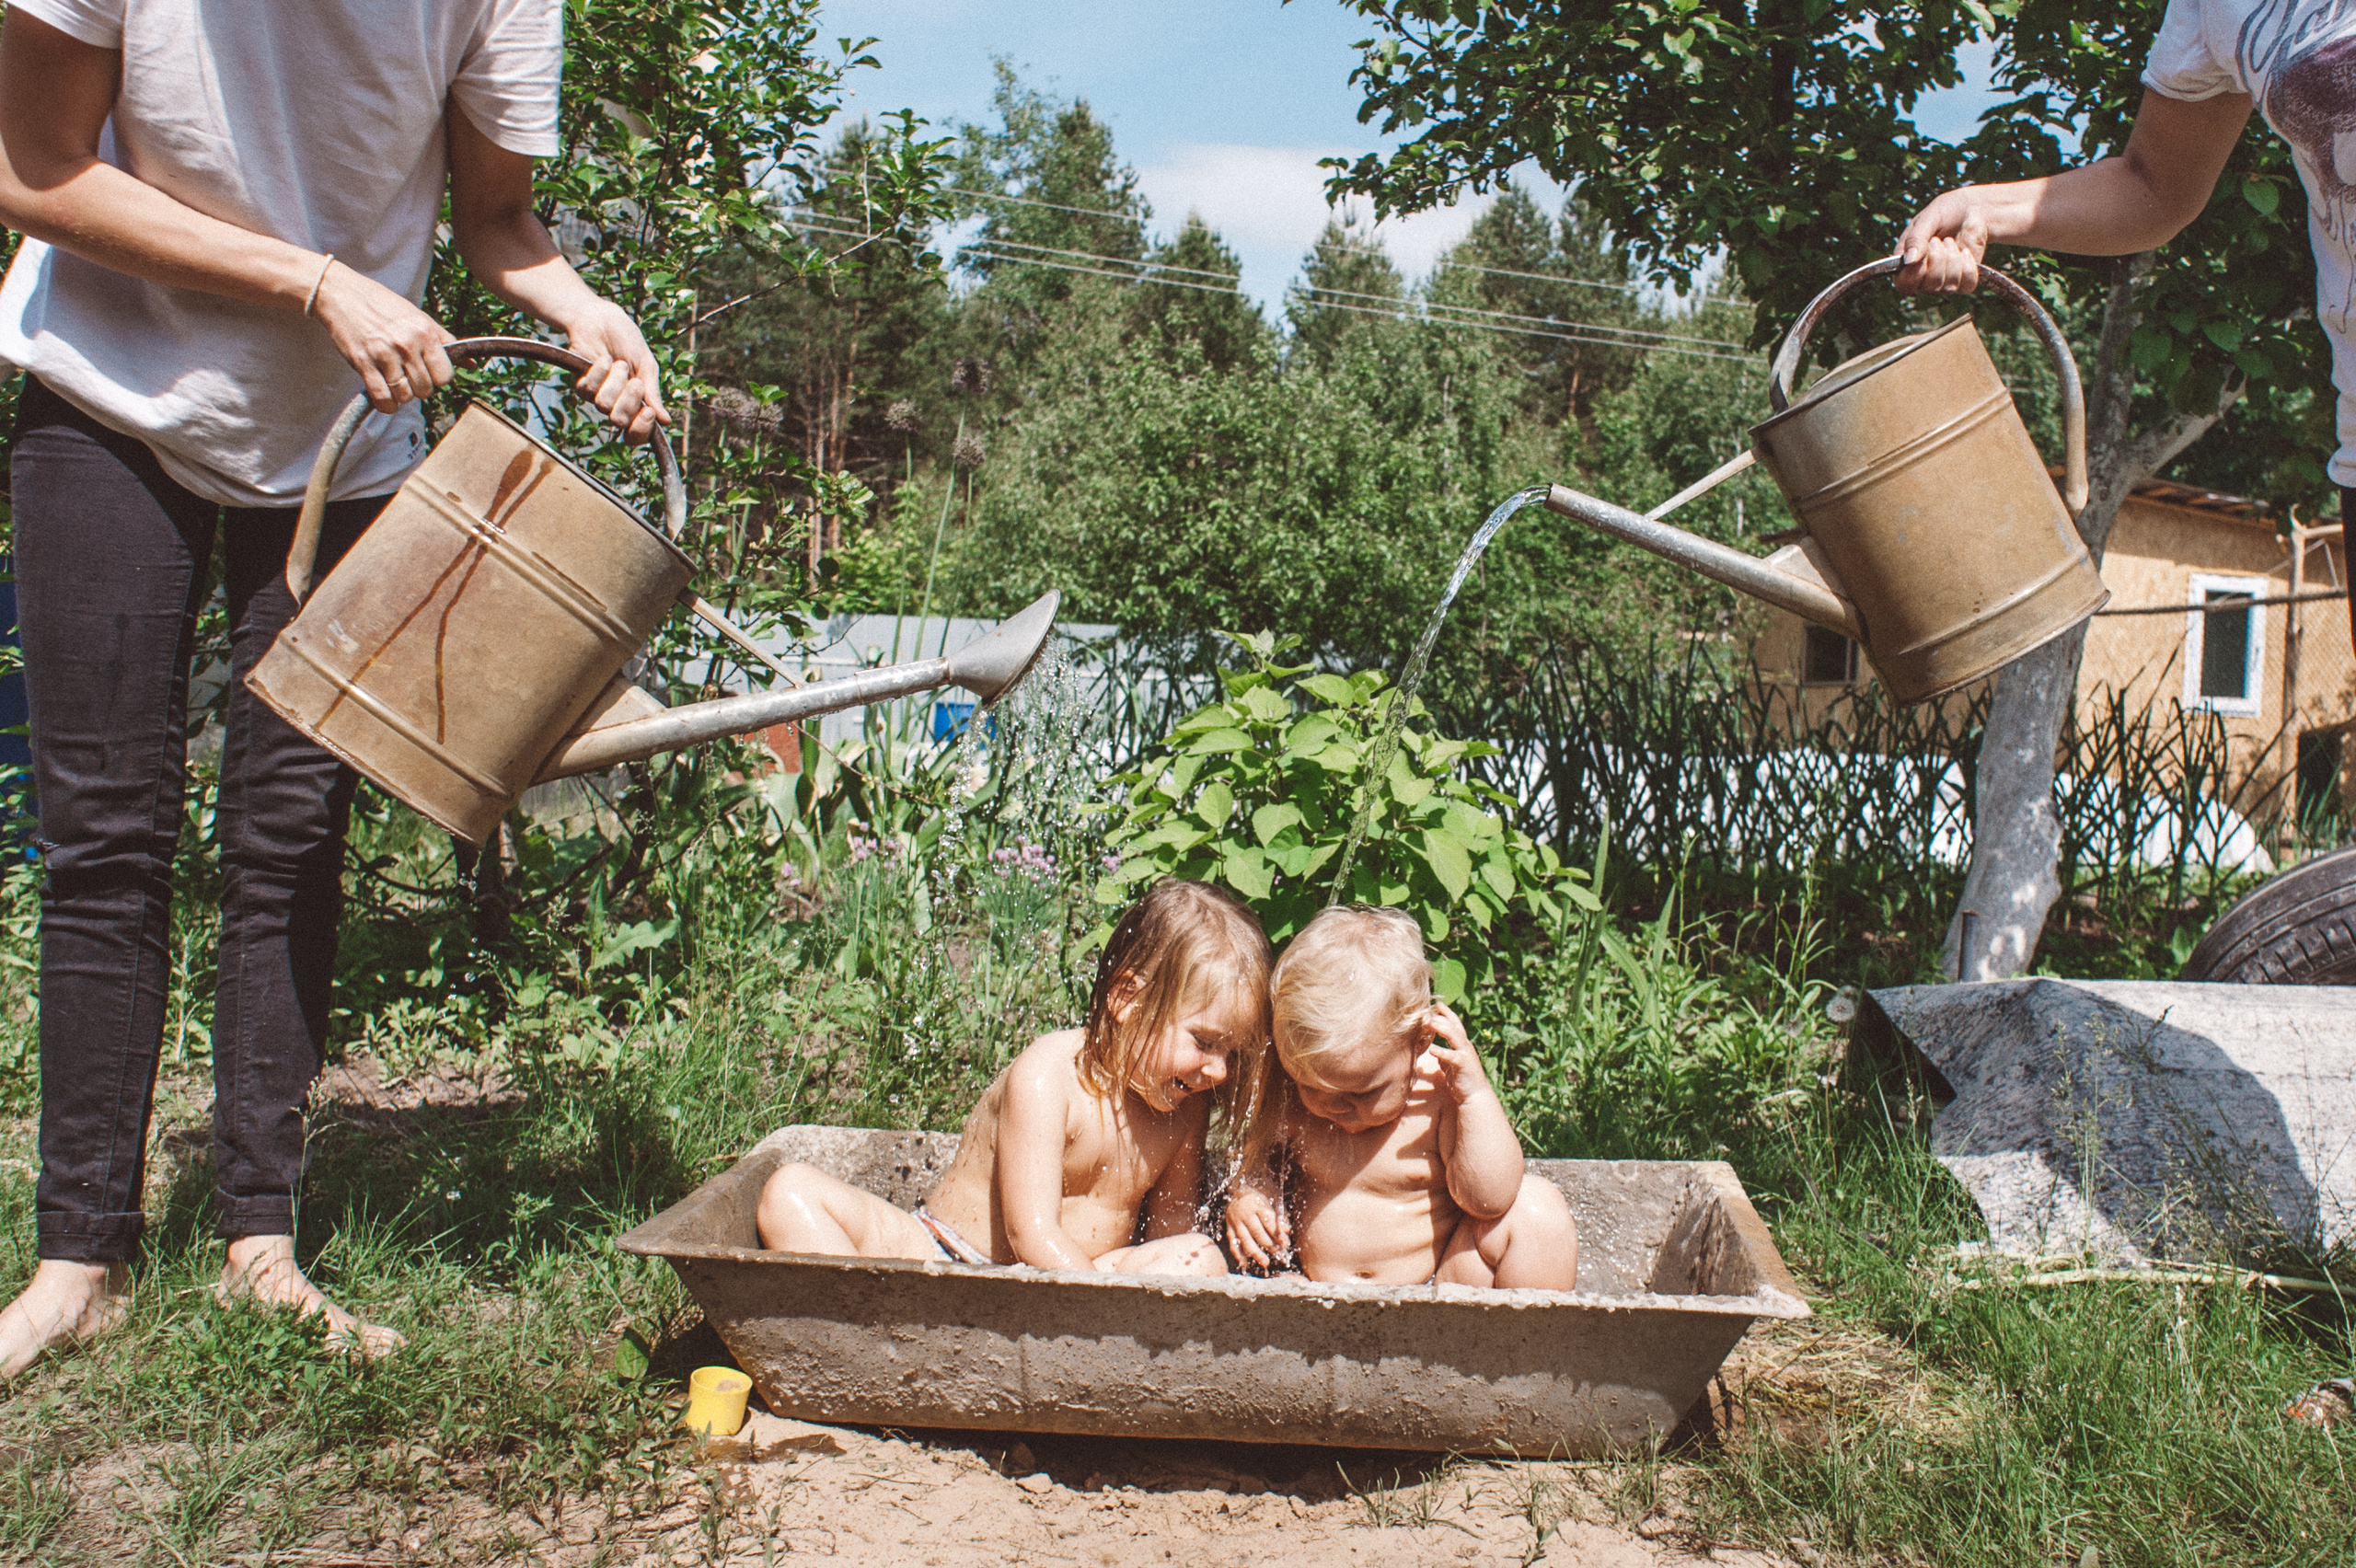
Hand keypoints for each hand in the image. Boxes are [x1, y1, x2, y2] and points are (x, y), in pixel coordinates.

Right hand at [309, 261, 455, 413]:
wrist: (342, 294)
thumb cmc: (383, 305)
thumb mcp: (419, 317)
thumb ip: (445, 341)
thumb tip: (473, 363)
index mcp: (424, 332)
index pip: (445, 376)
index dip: (438, 379)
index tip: (429, 373)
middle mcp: (407, 344)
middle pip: (426, 389)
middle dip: (420, 388)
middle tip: (409, 377)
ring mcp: (384, 355)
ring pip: (405, 396)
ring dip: (402, 396)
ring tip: (396, 384)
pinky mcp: (363, 363)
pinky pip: (382, 397)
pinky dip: (386, 405)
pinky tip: (386, 399)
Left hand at [561, 298, 669, 443]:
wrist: (601, 319)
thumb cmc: (626, 340)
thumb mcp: (646, 365)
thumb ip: (652, 393)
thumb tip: (666, 421)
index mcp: (637, 403)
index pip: (637, 434)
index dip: (642, 429)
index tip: (649, 412)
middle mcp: (616, 404)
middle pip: (620, 421)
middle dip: (629, 399)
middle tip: (633, 380)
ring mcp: (597, 396)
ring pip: (603, 405)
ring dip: (614, 380)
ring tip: (617, 363)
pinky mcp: (581, 384)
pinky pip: (588, 389)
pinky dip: (599, 371)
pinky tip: (602, 358)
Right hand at [1224, 1183, 1289, 1271]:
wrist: (1237, 1190)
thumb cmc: (1258, 1197)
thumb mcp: (1270, 1200)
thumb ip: (1278, 1216)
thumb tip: (1287, 1231)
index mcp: (1256, 1204)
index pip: (1268, 1221)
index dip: (1278, 1233)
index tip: (1286, 1243)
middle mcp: (1244, 1213)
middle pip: (1257, 1232)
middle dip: (1269, 1244)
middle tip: (1278, 1252)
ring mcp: (1235, 1221)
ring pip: (1244, 1239)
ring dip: (1255, 1253)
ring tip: (1265, 1262)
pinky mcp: (1229, 1227)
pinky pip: (1232, 1242)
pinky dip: (1238, 1253)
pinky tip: (1245, 1262)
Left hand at [1414, 1004, 1494, 1106]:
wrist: (1475, 1095)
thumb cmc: (1461, 1078)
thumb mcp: (1450, 1063)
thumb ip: (1443, 1054)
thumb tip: (1431, 1047)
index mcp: (1461, 1044)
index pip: (1455, 1024)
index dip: (1447, 1013)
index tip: (1438, 1004)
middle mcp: (1465, 1046)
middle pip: (1454, 1026)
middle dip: (1442, 1017)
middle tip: (1428, 1011)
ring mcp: (1466, 1054)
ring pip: (1455, 1037)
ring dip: (1442, 1028)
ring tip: (1430, 1022)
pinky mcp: (1463, 1065)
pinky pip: (1452, 1057)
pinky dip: (1442, 1052)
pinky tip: (1432, 1049)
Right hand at [1894, 189, 1992, 294]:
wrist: (1972, 208)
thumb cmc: (1946, 212)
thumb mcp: (1928, 218)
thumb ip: (1916, 238)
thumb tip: (1909, 260)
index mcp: (1906, 264)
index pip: (1904, 284)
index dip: (1915, 272)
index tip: (1927, 248)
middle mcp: (1923, 278)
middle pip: (1928, 287)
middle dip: (1938, 259)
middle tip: (1939, 240)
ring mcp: (1944, 282)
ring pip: (1949, 286)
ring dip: (1953, 259)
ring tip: (1950, 242)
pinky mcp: (1964, 281)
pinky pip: (1968, 284)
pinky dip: (1969, 265)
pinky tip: (1965, 251)